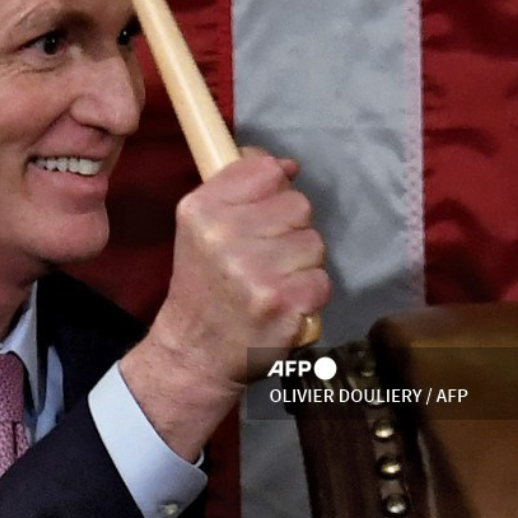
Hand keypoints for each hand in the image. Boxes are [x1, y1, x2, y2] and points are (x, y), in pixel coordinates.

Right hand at [119, 152, 330, 459]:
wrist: (196, 351)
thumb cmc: (203, 284)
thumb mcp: (200, 227)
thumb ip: (238, 190)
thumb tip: (287, 166)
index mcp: (201, 209)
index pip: (266, 170)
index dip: (272, 190)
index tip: (260, 212)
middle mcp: (224, 235)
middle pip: (298, 204)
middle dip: (289, 230)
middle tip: (262, 257)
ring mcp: (255, 270)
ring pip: (314, 242)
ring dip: (301, 264)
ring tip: (271, 282)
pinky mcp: (283, 302)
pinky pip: (322, 279)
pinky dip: (308, 294)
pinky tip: (283, 303)